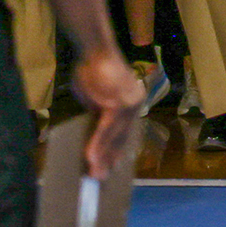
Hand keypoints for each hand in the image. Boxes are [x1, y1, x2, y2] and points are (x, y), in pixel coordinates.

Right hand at [72, 48, 147, 181]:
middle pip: (121, 139)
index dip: (117, 152)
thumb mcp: (97, 94)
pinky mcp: (117, 105)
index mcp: (132, 104)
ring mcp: (128, 106)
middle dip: (109, 161)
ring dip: (102, 158)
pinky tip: (90, 158)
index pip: (125, 133)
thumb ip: (98, 112)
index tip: (112, 168)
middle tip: (100, 178)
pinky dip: (97, 145)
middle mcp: (135, 106)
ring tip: (93, 174)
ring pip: (114, 138)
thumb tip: (93, 129)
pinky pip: (105, 130)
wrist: (96, 48)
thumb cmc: (93, 68)